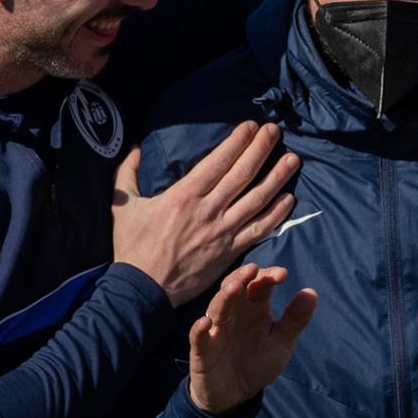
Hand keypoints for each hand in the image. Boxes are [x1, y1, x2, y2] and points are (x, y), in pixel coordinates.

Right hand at [112, 121, 300, 305]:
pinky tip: (290, 199)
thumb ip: (128, 173)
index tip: (251, 126)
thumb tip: (135, 147)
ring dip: (278, 178)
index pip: (218, 161)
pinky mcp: (230, 252)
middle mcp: (208, 210)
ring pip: (257, 199)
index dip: (237, 141)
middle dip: (261, 149)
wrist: (142, 291)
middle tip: (275, 131)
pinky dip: (277, 214)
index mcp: (183, 195)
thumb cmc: (132, 248)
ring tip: (294, 160)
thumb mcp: (123, 206)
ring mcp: (222, 232)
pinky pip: (259, 230)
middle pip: (242, 174)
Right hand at [188, 264, 317, 413]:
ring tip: (235, 287)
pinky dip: (200, 329)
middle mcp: (234, 313)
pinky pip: (198, 337)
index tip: (283, 274)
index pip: (259, 284)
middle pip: (234, 287)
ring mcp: (217, 330)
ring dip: (225, 297)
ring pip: (217, 307)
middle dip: (243, 277)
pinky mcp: (202, 350)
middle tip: (253, 270)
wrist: (236, 395)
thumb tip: (312, 291)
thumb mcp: (281, 342)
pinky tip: (206, 323)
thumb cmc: (258, 362)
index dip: (268, 276)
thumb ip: (295, 319)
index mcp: (255, 308)